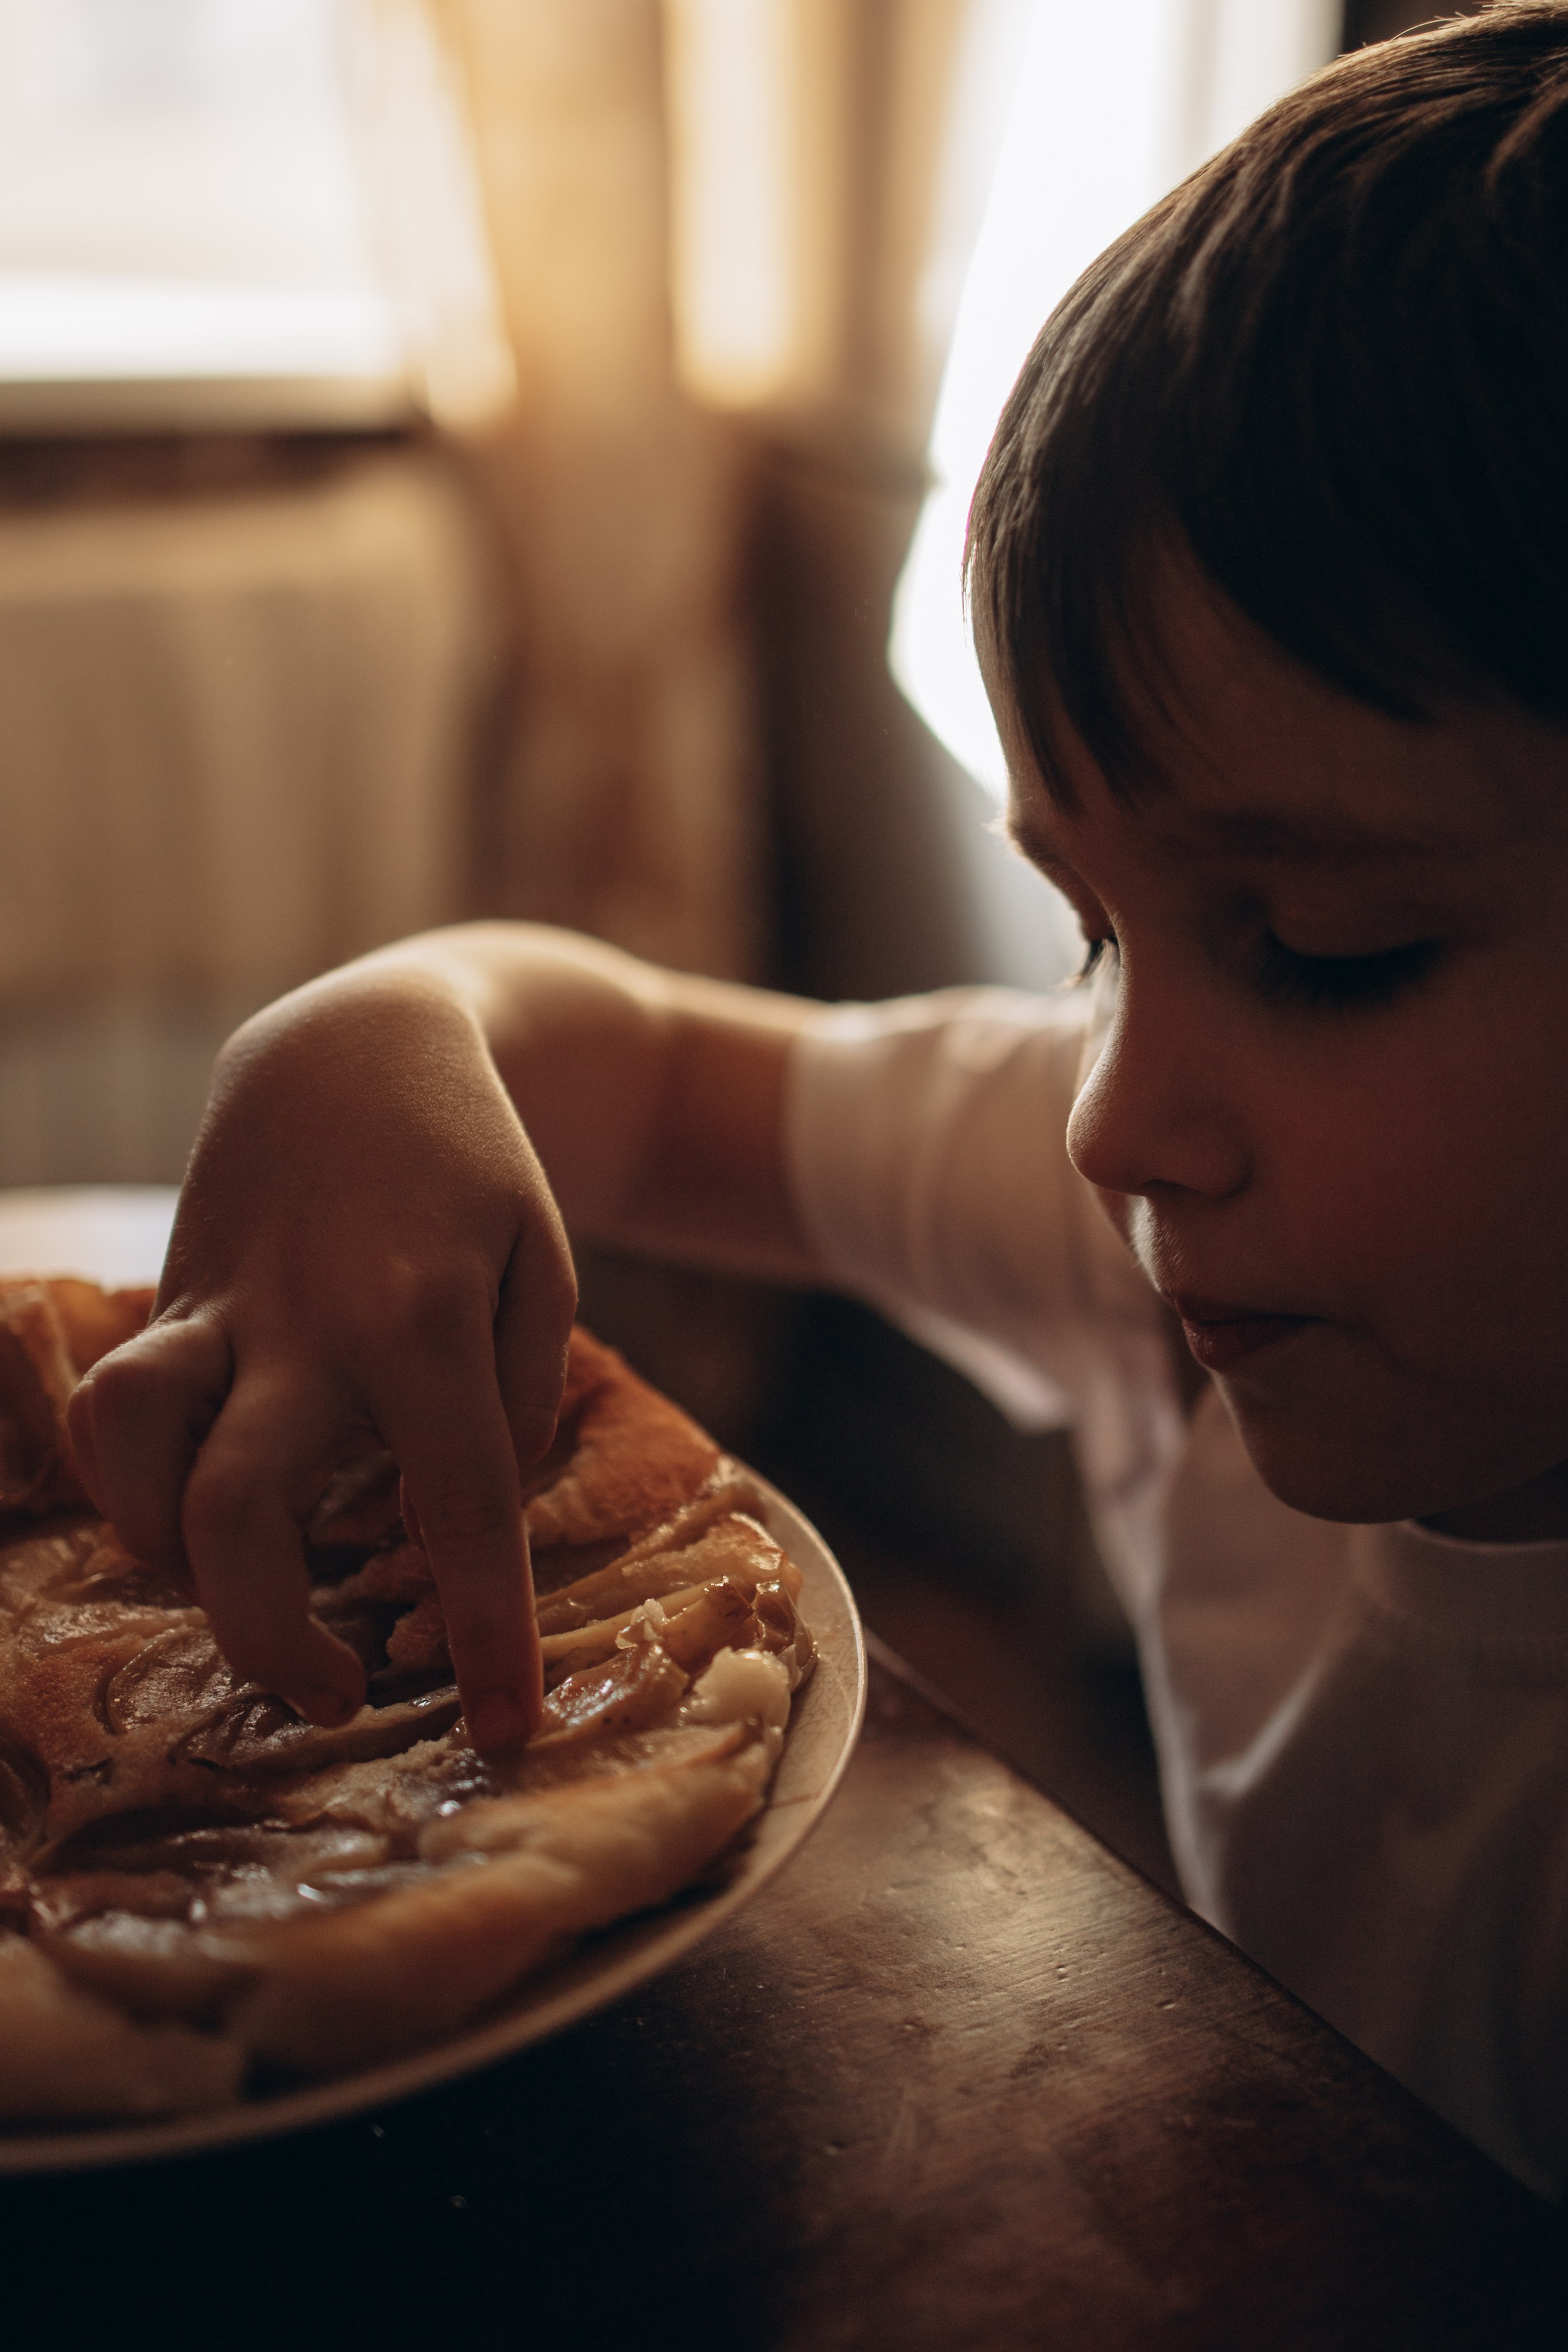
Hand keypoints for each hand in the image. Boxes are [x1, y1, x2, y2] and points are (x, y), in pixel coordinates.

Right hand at [66, 965, 576, 1749]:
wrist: (358, 1045)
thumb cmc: (476, 1171)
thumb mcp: (543, 1266)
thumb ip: (519, 1395)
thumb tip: (466, 1514)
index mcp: (425, 1320)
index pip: (460, 1511)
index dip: (488, 1637)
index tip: (507, 1731)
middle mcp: (305, 1325)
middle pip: (239, 1511)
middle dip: (272, 1636)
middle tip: (338, 1697)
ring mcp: (219, 1311)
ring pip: (129, 1444)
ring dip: (163, 1548)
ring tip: (237, 1588)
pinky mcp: (169, 1302)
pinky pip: (109, 1404)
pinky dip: (126, 1476)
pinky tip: (185, 1513)